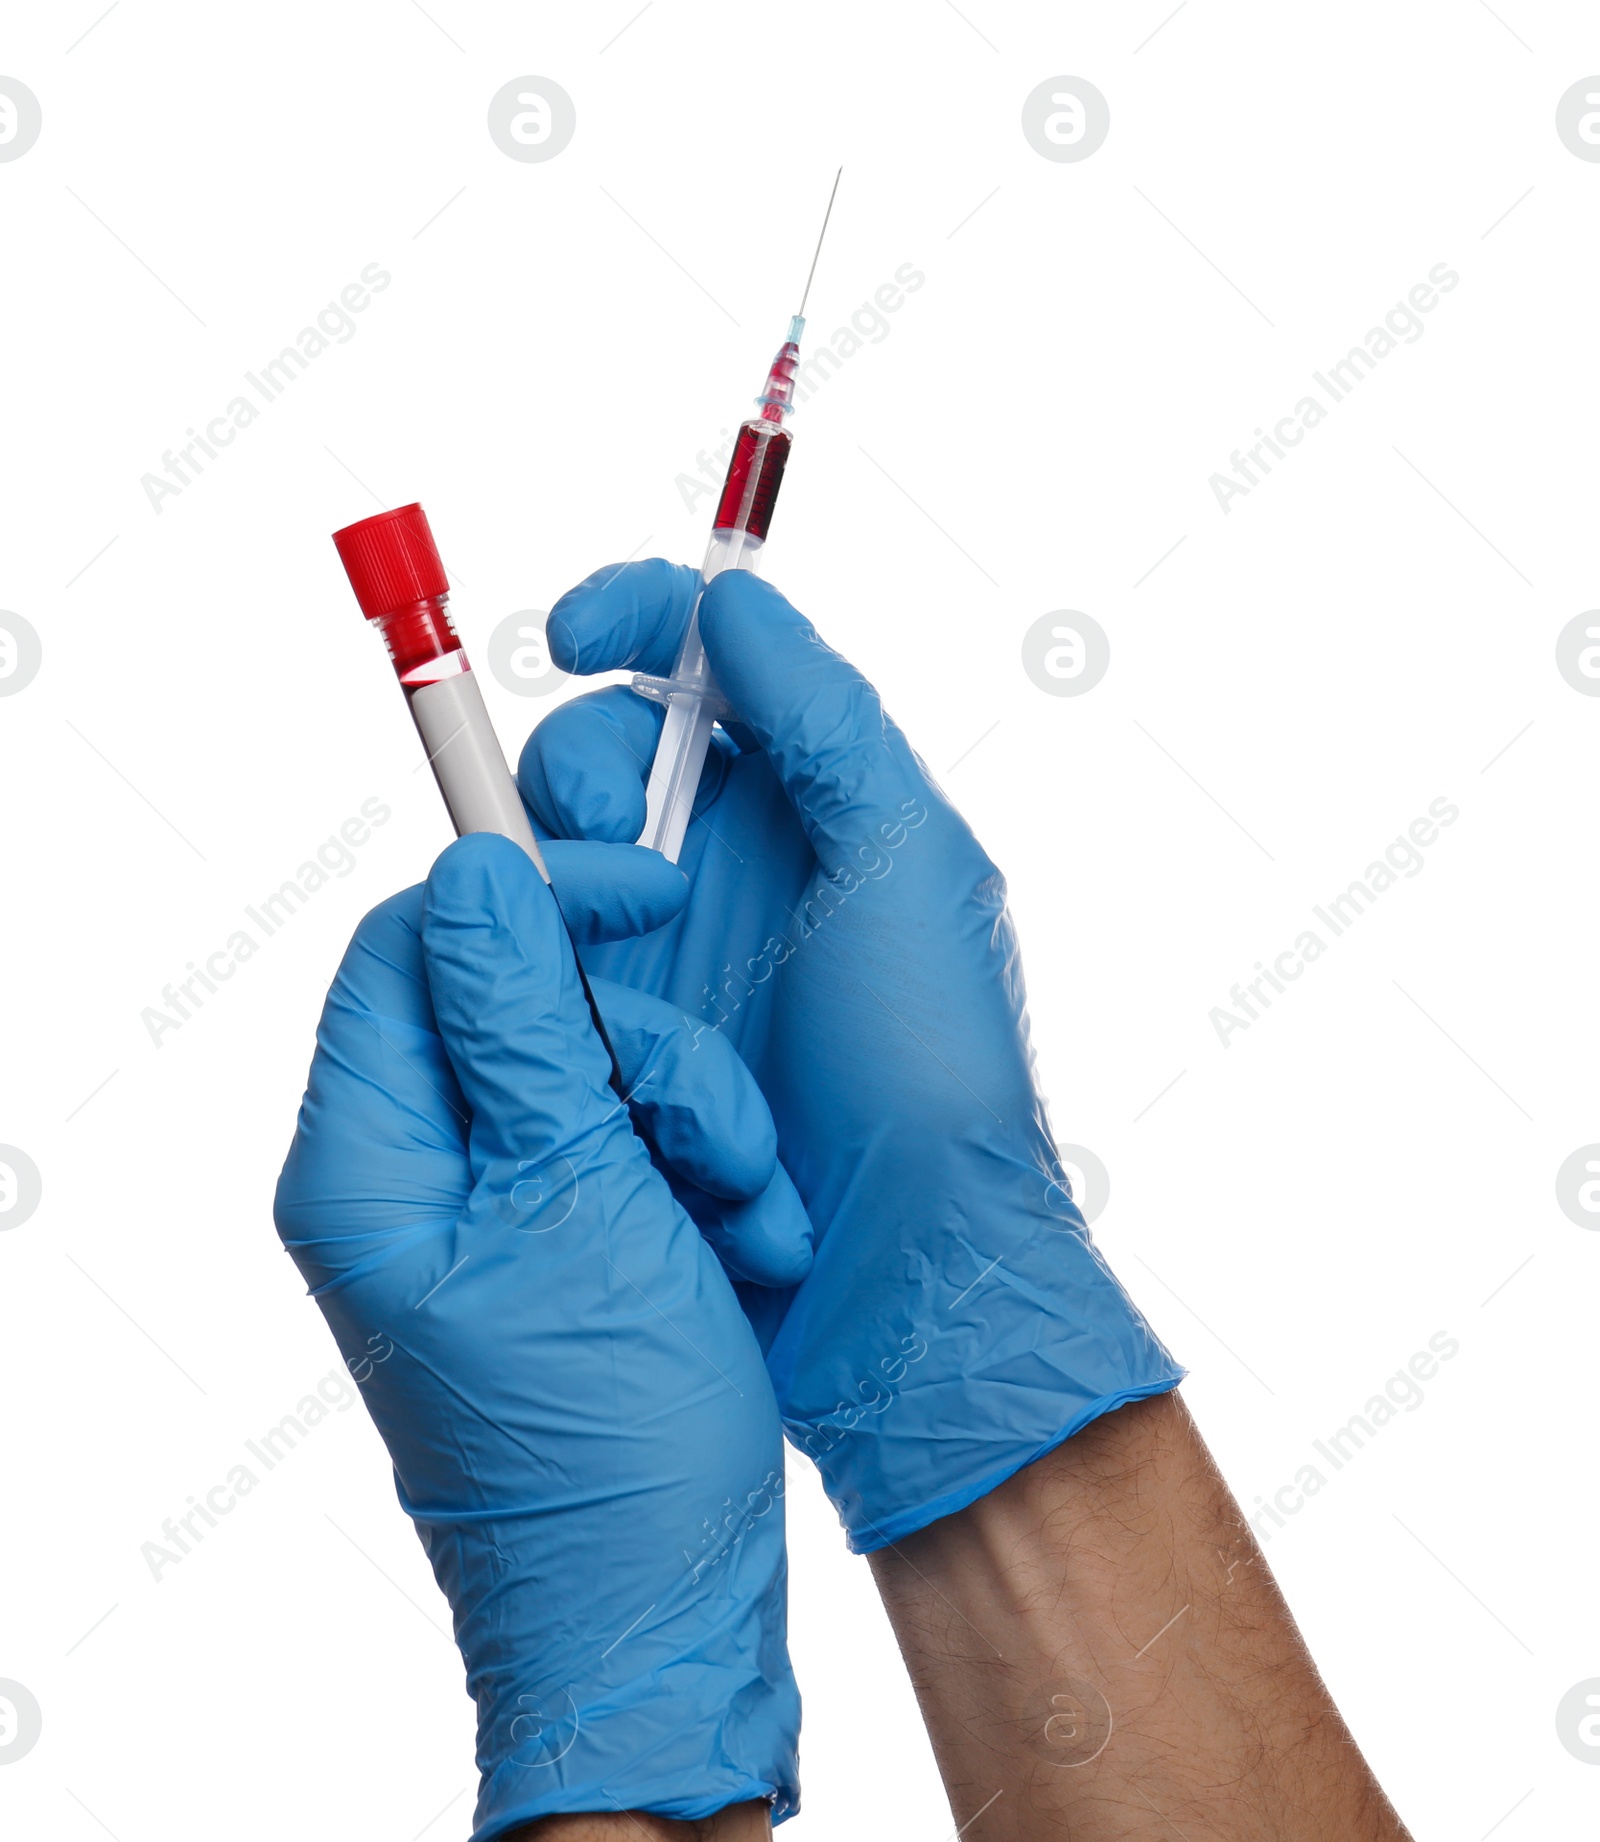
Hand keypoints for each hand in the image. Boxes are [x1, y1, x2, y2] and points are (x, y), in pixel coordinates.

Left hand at [275, 833, 799, 1838]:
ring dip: (697, 1120)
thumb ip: (521, 1026)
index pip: (411, 950)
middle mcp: (418, 1175)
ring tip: (747, 1213)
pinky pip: (636, 1140)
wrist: (662, 1604)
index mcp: (372, 1162)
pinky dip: (706, 1172)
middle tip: (708, 1133)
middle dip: (647, 1052)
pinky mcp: (571, 1237)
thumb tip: (474, 877)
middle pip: (521, 1004)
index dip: (522, 894)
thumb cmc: (607, 1440)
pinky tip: (749, 1241)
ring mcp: (498, 1209)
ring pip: (599, 1068)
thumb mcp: (572, 1202)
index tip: (637, 890)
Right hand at [518, 562, 1183, 1551]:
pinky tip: (588, 1019)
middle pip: (598, 754)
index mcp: (808, 807)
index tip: (575, 632)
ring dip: (558, 879)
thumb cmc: (925, 1061)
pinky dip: (540, 967)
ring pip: (550, 860)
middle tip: (627, 848)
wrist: (900, 1264)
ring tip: (614, 955)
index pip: (701, 664)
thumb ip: (821, 715)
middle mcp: (730, 869)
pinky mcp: (614, 1039)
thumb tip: (733, 597)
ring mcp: (667, 954)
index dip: (631, 617)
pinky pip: (536, 967)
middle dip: (582, 771)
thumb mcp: (904, 861)